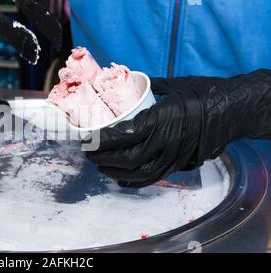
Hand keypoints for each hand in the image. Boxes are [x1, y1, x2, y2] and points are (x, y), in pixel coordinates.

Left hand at [86, 69, 270, 187]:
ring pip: (139, 173)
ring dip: (115, 171)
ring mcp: (174, 156)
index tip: (88, 138)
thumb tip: (127, 86)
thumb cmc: (202, 94)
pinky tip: (121, 178)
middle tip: (89, 153)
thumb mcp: (171, 85)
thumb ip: (146, 88)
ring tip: (101, 165)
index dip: (102, 141)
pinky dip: (134, 181)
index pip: (124, 135)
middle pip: (127, 158)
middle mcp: (166, 142)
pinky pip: (154, 178)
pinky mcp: (180, 164)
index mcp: (161, 120)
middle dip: (103, 157)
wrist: (230, 110)